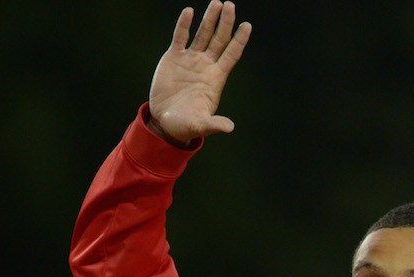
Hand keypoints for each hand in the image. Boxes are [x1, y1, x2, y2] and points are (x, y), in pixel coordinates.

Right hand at [147, 1, 251, 145]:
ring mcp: (190, 59)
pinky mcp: (174, 57)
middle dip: (225, 23)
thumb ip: (214, 124)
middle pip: (219, 39)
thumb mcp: (200, 125)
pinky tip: (189, 12)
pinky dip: (184, 25)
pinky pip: (180, 37)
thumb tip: (229, 128)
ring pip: (203, 34)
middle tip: (230, 5)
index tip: (247, 25)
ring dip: (209, 19)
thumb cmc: (186, 124)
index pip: (231, 54)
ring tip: (216, 3)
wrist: (165, 121)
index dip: (239, 40)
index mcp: (216, 78)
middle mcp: (206, 65)